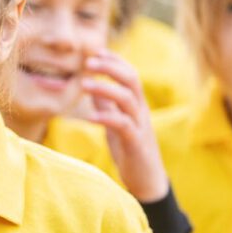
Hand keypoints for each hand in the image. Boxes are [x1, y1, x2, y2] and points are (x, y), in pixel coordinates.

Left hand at [81, 50, 168, 201]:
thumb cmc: (130, 150)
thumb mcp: (116, 123)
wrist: (147, 181)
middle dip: (111, 67)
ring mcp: (140, 126)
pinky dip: (105, 118)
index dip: (115, 61)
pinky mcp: (135, 143)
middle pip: (132, 80)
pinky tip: (89, 117)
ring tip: (83, 84)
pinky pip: (122, 125)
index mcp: (136, 104)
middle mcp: (141, 111)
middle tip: (88, 62)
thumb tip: (92, 87)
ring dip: (104, 88)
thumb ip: (107, 105)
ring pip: (127, 99)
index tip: (96, 51)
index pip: (130, 74)